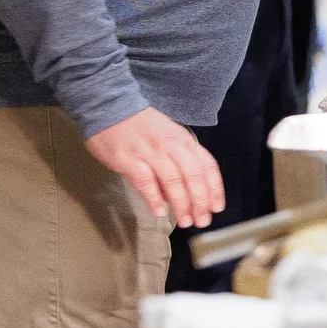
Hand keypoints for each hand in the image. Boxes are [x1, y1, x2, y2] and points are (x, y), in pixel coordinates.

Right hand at [84, 106, 224, 227]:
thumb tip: (184, 195)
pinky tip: (159, 212)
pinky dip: (154, 198)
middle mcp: (171, 145)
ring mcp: (150, 151)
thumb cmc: (141, 127)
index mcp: (183, 139)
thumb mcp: (167, 137)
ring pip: (173, 180)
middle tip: (202, 221)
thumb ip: (177, 162)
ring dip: (181, 203)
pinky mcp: (129, 158)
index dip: (214, 188)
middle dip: (200, 200)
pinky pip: (146, 181)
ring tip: (185, 221)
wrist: (109, 106)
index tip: (217, 208)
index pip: (206, 165)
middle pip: (193, 175)